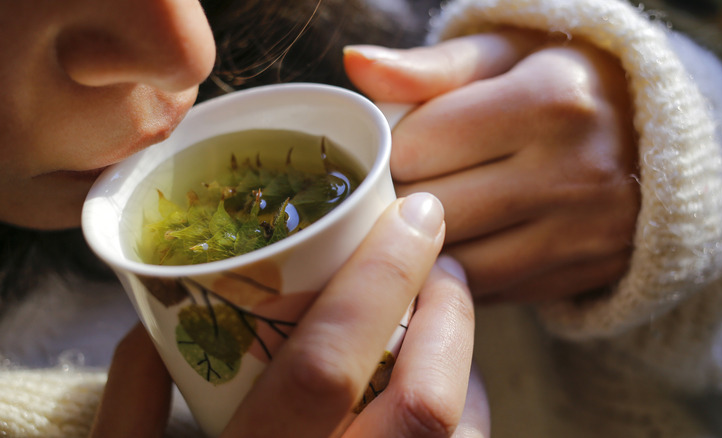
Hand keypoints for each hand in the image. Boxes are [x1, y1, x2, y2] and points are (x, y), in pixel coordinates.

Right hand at [90, 194, 488, 437]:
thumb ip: (130, 402)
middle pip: (427, 402)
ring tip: (446, 318)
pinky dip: (467, 415)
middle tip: (442, 259)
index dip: (381, 278)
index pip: (329, 363)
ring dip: (467, 363)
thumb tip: (152, 320)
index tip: (415, 215)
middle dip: (451, 311)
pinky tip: (446, 391)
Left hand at [345, 29, 639, 302]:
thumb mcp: (507, 54)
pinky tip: (461, 244)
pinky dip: (461, 274)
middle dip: (396, 202)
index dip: (388, 150)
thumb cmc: (565, 82)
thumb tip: (356, 64)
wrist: (661, 137)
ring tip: (420, 218)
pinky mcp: (585, 274)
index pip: (417, 146)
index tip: (391, 148)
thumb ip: (431, 65)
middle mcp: (573, 172)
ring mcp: (584, 233)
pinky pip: (491, 292)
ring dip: (422, 248)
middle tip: (394, 187)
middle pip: (431, 212)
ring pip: (456, 264)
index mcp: (550, 99)